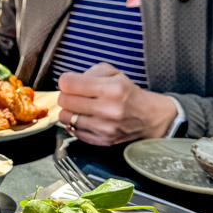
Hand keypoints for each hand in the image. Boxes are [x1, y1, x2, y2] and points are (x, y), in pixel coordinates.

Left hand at [57, 63, 176, 145]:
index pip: (69, 84)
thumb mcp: (113, 73)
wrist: (147, 116)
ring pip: (65, 117)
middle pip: (65, 101)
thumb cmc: (127, 93)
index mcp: (112, 89)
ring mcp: (105, 128)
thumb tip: (68, 81)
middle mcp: (109, 109)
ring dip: (69, 110)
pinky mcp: (102, 140)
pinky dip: (74, 124)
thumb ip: (90, 72)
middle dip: (66, 95)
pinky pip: (73, 131)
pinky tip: (83, 118)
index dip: (65, 81)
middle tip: (73, 94)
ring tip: (78, 107)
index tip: (69, 82)